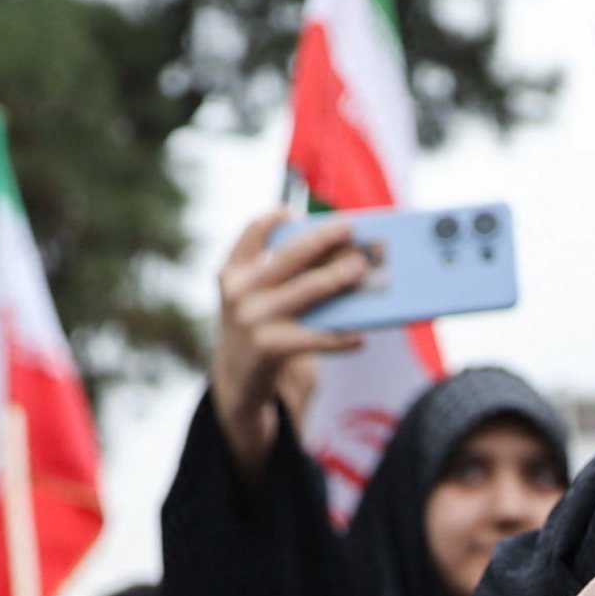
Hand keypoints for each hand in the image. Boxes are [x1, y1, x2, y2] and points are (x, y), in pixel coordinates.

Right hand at [209, 212, 374, 478]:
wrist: (237, 385)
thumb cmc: (260, 330)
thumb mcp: (257, 299)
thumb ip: (283, 276)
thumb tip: (340, 258)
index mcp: (233, 272)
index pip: (252, 231)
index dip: (275, 217)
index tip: (300, 210)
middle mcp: (239, 292)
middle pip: (290, 256)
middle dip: (323, 239)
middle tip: (351, 227)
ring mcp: (252, 320)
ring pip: (307, 291)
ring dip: (338, 278)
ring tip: (362, 269)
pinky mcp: (270, 348)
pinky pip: (316, 337)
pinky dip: (341, 336)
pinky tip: (361, 335)